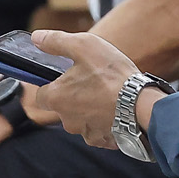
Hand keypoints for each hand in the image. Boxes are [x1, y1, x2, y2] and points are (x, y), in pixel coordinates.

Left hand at [25, 30, 140, 149]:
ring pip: (80, 119)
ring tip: (107, 95)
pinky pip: (98, 130)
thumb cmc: (112, 75)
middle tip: (91, 82)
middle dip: (73, 97)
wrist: (141, 103)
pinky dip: (104, 121)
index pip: (41, 95)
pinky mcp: (102, 140)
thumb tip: (37, 38)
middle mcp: (66, 119)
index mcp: (56, 98)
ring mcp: (84, 132)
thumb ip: (56, 41)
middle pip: (62, 108)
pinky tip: (115, 109)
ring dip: (89, 109)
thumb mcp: (83, 45)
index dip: (52, 85)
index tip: (65, 77)